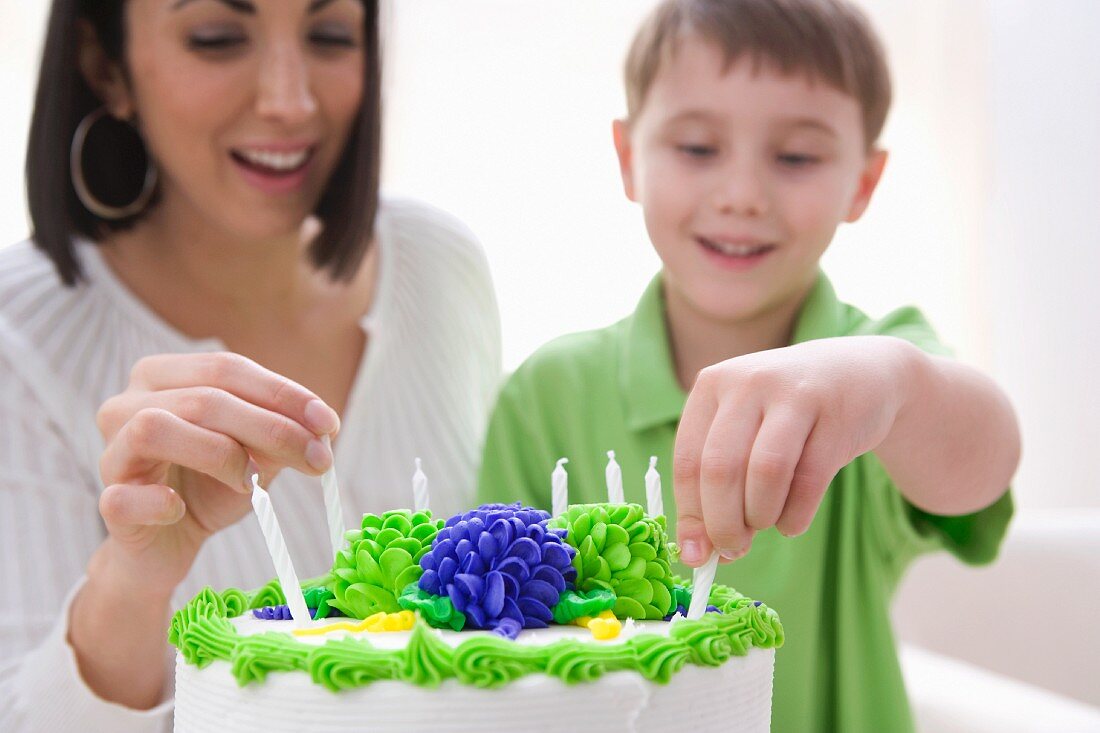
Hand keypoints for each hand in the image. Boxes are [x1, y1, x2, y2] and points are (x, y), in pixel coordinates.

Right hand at [92, 352, 340, 595]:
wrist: (168, 545)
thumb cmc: (210, 486)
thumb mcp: (254, 453)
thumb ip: (280, 433)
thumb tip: (323, 427)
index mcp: (165, 376)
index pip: (228, 368)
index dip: (282, 393)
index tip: (329, 423)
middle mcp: (127, 403)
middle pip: (203, 398)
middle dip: (272, 428)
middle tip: (320, 459)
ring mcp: (112, 451)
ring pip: (156, 428)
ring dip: (219, 454)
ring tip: (248, 483)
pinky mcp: (108, 502)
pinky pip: (125, 496)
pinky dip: (161, 502)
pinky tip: (182, 509)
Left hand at [673, 336, 915, 565]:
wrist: (860, 372)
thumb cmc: (784, 413)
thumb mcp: (743, 430)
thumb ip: (716, 483)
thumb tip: (698, 553)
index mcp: (711, 385)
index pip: (687, 461)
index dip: (689, 515)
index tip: (695, 554)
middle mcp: (747, 383)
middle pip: (720, 469)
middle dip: (722, 523)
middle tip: (732, 550)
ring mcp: (793, 395)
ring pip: (764, 473)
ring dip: (759, 516)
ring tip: (764, 525)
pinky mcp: (835, 415)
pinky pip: (809, 481)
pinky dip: (795, 515)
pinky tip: (791, 522)